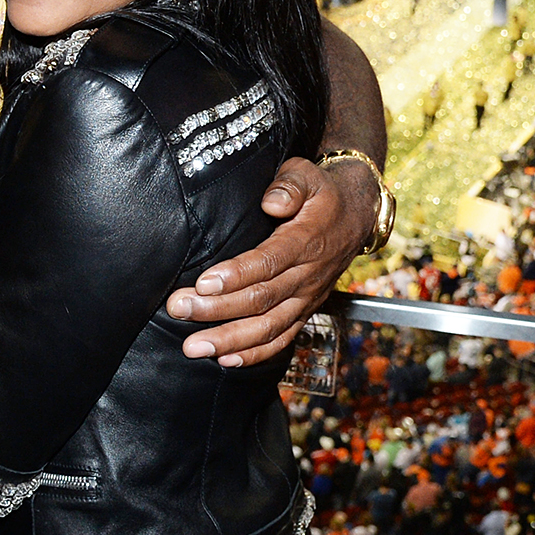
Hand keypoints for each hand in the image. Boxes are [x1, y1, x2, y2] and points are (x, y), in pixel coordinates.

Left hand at [169, 157, 375, 367]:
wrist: (355, 216)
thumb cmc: (320, 192)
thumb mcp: (306, 174)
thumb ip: (289, 184)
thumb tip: (272, 202)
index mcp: (306, 240)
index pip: (268, 262)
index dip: (236, 275)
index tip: (203, 283)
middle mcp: (308, 274)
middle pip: (261, 298)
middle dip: (217, 309)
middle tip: (179, 309)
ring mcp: (307, 297)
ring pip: (269, 326)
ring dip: (230, 340)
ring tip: (194, 346)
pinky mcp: (305, 311)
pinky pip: (282, 338)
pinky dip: (255, 353)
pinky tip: (225, 361)